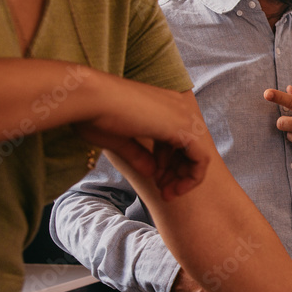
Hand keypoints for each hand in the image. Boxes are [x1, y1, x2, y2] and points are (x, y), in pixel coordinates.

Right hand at [77, 82, 210, 200]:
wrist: (90, 98)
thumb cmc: (95, 115)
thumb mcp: (120, 140)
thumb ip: (139, 155)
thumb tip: (151, 173)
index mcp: (164, 105)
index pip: (177, 138)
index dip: (168, 163)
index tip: (156, 181)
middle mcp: (178, 106)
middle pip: (190, 147)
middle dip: (178, 173)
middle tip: (164, 192)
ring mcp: (183, 115)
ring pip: (198, 154)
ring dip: (183, 177)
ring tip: (166, 193)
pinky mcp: (184, 127)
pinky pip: (201, 158)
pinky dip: (192, 177)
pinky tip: (174, 190)